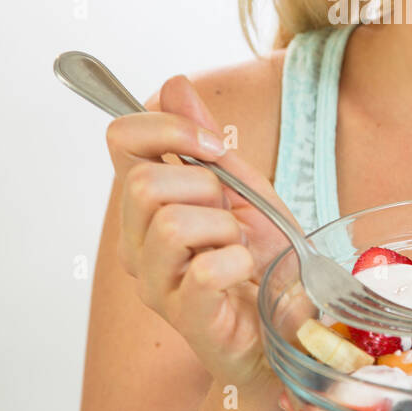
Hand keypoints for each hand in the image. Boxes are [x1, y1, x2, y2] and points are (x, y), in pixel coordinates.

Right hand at [106, 73, 303, 389]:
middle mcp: (138, 244)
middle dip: (206, 187)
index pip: (119, 139)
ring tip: (241, 248)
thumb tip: (173, 84)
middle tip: (233, 216)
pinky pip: (206, 269)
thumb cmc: (264, 259)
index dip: (166, 128)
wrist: (292, 326)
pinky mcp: (187, 320)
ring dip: (225, 228)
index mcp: (146, 205)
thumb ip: (204, 141)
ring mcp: (157, 285)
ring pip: (171, 224)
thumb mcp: (243, 187)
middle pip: (144, 183)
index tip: (211, 146)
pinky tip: (248, 273)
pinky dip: (240, 260)